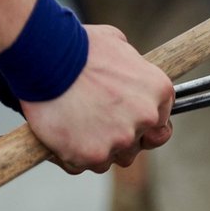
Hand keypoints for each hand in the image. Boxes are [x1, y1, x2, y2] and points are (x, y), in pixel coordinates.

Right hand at [21, 25, 172, 173]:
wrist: (48, 58)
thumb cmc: (80, 47)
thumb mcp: (119, 45)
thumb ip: (132, 67)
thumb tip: (128, 74)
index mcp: (159, 90)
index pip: (160, 122)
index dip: (142, 125)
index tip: (125, 121)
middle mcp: (146, 117)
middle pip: (137, 144)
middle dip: (119, 138)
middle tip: (96, 124)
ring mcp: (120, 139)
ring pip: (111, 158)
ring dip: (96, 149)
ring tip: (75, 127)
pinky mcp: (91, 155)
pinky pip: (82, 166)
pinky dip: (70, 155)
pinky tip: (61, 135)